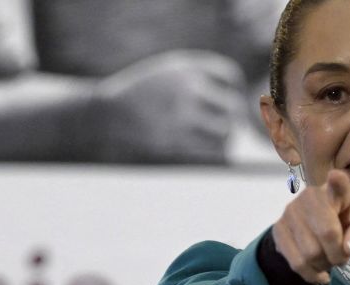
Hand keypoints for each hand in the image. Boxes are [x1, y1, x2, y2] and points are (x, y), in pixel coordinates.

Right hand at [86, 50, 244, 163]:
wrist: (110, 115)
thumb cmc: (145, 93)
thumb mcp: (171, 72)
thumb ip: (202, 78)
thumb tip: (239, 102)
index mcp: (186, 67)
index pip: (230, 76)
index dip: (235, 89)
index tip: (229, 98)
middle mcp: (186, 88)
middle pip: (232, 105)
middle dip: (234, 117)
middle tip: (229, 124)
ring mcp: (181, 115)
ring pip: (225, 130)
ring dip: (227, 136)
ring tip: (220, 137)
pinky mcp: (175, 140)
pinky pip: (212, 151)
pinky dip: (218, 151)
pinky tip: (213, 150)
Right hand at [272, 170, 349, 284]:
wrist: (316, 227)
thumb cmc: (344, 222)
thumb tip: (349, 249)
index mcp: (335, 191)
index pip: (337, 183)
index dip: (337, 181)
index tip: (336, 176)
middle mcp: (309, 196)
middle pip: (327, 235)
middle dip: (339, 255)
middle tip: (342, 258)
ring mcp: (289, 211)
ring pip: (310, 253)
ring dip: (324, 265)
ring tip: (329, 261)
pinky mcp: (277, 229)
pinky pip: (295, 262)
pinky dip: (311, 274)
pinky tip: (319, 273)